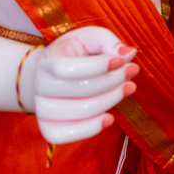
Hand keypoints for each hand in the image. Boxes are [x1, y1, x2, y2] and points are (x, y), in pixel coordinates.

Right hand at [20, 26, 137, 144]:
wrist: (52, 77)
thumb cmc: (76, 54)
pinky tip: (109, 118)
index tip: (121, 60)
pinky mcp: (48, 129)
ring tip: (128, 88)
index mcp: (49, 60)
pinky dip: (91, 128)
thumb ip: (108, 41)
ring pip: (81, 111)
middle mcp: (41, 85)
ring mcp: (42, 109)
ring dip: (111, 100)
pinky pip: (66, 135)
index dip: (98, 66)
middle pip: (82, 89)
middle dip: (113, 80)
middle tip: (133, 71)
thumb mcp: (89, 38)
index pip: (68, 68)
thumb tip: (128, 53)